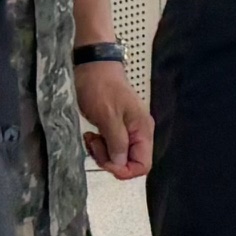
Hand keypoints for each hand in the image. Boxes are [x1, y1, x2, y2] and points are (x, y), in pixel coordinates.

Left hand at [76, 60, 153, 180]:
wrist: (93, 66)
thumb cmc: (101, 86)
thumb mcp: (108, 116)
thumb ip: (117, 142)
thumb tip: (120, 164)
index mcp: (142, 129)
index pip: (143, 164)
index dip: (125, 169)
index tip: (107, 161)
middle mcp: (139, 132)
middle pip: (130, 162)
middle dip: (111, 160)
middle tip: (95, 145)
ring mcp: (128, 129)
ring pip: (119, 156)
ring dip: (103, 153)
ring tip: (91, 138)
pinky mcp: (116, 127)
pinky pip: (111, 146)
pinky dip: (100, 146)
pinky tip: (91, 135)